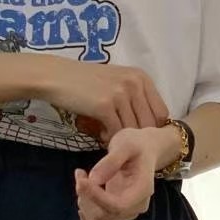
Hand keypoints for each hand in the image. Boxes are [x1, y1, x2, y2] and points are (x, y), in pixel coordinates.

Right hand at [34, 56, 168, 142]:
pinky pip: (116, 133)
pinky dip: (109, 139)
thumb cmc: (86, 81)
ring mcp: (121, 94)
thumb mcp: (117, 81)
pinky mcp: (105, 106)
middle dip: (137, 139)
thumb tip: (147, 123)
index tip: (138, 137)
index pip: (161, 113)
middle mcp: (135, 84)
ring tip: (110, 137)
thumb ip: (134, 96)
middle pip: (149, 124)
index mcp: (142, 78)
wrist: (58, 76)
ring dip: (122, 140)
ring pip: (132, 131)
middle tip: (123, 142)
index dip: (152, 129)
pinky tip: (101, 134)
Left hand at [74, 125, 175, 219]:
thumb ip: (111, 161)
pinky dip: (85, 216)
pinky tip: (84, 198)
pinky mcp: (117, 217)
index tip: (81, 178)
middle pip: (103, 218)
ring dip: (84, 206)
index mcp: (142, 190)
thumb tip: (93, 179)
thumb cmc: (136, 145)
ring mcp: (127, 214)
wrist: (144, 152)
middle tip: (81, 174)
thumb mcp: (125, 144)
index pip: (117, 206)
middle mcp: (136, 207)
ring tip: (84, 184)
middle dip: (86, 198)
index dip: (95, 197)